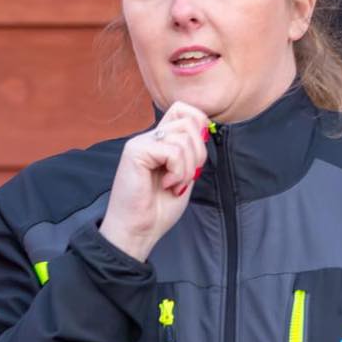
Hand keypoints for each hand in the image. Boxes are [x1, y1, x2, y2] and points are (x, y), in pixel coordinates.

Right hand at [98, 102, 210, 261]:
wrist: (137, 231)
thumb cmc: (157, 209)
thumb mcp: (184, 175)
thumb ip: (191, 152)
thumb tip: (206, 129)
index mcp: (159, 141)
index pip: (184, 110)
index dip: (199, 125)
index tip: (196, 156)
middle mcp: (148, 137)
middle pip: (188, 120)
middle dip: (198, 151)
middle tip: (186, 176)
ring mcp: (140, 143)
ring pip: (184, 136)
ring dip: (187, 167)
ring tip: (174, 184)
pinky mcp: (136, 152)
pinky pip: (173, 151)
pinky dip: (178, 172)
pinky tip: (166, 185)